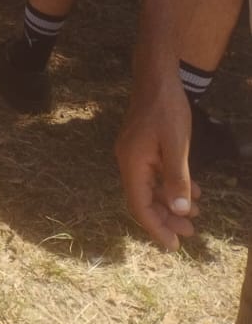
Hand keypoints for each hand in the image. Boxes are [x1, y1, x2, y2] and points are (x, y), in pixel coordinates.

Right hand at [116, 72, 199, 249]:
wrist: (157, 77)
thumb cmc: (167, 109)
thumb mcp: (176, 146)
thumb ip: (176, 179)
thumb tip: (179, 211)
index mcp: (132, 163)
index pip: (139, 205)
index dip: (155, 227)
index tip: (173, 245)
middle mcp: (128, 161)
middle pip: (144, 199)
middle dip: (166, 218)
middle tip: (190, 233)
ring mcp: (134, 154)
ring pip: (151, 188)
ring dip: (171, 203)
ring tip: (195, 216)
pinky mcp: (143, 147)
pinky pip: (155, 174)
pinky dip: (171, 185)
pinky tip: (192, 190)